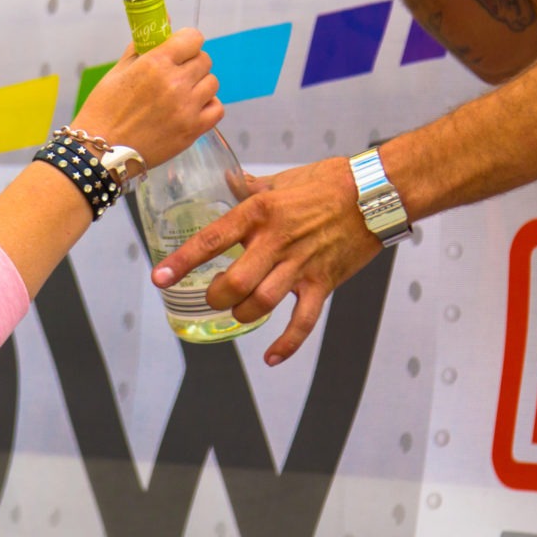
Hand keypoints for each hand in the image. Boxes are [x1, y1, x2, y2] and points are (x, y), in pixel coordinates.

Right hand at [69, 28, 221, 169]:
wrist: (101, 151)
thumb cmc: (104, 110)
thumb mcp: (118, 72)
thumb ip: (142, 47)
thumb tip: (164, 26)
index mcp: (156, 63)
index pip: (193, 38)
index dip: (187, 41)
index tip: (181, 48)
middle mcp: (175, 83)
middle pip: (204, 60)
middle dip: (191, 63)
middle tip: (177, 74)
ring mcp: (186, 108)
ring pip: (212, 82)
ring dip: (200, 84)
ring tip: (182, 94)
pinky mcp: (192, 130)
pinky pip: (217, 108)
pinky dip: (208, 106)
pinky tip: (191, 108)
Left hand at [154, 153, 380, 364]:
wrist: (376, 193)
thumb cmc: (328, 181)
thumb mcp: (282, 179)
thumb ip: (251, 187)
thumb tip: (229, 182)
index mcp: (260, 212)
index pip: (212, 239)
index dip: (183, 261)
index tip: (160, 278)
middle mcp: (276, 241)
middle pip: (233, 283)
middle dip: (215, 297)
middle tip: (212, 296)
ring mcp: (300, 265)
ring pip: (260, 304)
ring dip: (241, 315)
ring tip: (237, 312)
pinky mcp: (323, 283)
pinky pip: (302, 322)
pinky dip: (287, 344)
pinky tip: (272, 357)